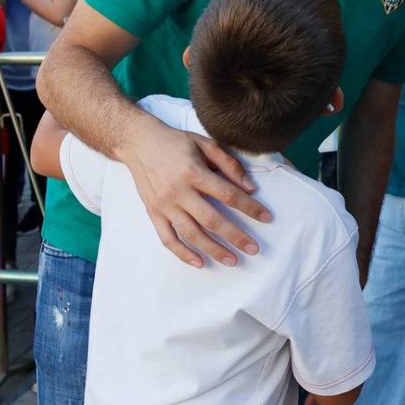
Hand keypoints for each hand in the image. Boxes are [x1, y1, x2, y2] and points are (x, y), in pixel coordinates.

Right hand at [115, 114, 271, 268]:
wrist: (138, 142)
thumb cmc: (175, 142)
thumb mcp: (205, 143)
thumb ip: (229, 164)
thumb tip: (250, 187)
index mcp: (194, 172)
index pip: (228, 195)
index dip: (250, 207)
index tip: (266, 217)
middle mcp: (178, 191)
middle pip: (212, 220)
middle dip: (235, 237)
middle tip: (253, 249)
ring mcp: (164, 205)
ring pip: (191, 234)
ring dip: (213, 250)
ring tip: (232, 260)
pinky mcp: (153, 213)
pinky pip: (168, 239)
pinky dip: (183, 253)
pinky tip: (199, 262)